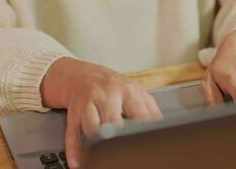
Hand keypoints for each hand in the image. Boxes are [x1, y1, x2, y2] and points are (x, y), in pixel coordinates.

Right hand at [41, 58, 161, 167]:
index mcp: (128, 90)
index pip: (141, 116)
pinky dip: (75, 150)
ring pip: (92, 127)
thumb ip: (150, 109)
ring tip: (103, 155)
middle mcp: (108, 95)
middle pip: (114, 121)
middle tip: (126, 150)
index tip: (147, 146)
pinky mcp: (74, 113)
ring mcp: (89, 103)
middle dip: (119, 137)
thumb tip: (162, 130)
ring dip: (97, 143)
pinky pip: (73, 133)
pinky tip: (78, 162)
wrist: (82, 75)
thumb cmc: (112, 87)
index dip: (144, 133)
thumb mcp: (135, 92)